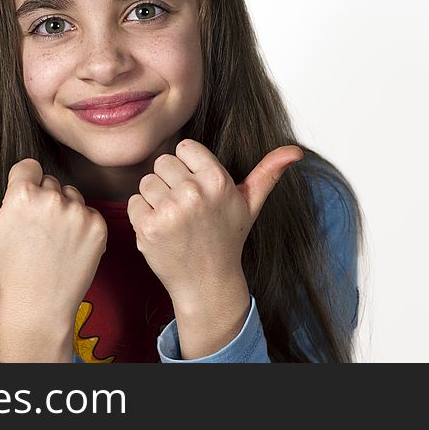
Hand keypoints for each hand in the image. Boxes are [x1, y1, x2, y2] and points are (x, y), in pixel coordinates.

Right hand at [0, 159, 106, 360]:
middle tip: (34, 232)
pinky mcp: (98, 227)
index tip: (20, 210)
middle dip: (43, 199)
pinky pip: (90, 212)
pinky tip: (68, 246)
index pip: (28, 167)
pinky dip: (83, 226)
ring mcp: (78, 213)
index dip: (23, 187)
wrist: (39, 306)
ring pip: (71, 195)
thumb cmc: (9, 269)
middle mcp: (52, 199)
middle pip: (50, 181)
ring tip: (50, 240)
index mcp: (23, 195)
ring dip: (64, 210)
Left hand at [127, 139, 303, 311]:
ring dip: (155, 199)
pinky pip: (133, 202)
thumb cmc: (227, 238)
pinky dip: (142, 215)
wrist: (207, 283)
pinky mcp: (148, 227)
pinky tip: (161, 229)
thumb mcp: (250, 204)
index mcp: (218, 180)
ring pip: (146, 181)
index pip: (184, 147)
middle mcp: (194, 193)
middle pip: (162, 162)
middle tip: (185, 207)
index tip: (197, 188)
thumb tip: (295, 150)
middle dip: (170, 181)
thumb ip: (268, 172)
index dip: (188, 166)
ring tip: (174, 219)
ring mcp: (170, 211)